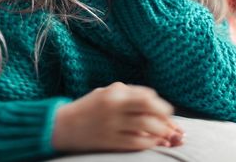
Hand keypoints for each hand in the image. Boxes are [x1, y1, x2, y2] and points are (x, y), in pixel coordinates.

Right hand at [52, 82, 183, 152]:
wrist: (64, 126)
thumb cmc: (90, 107)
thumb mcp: (107, 93)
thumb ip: (130, 95)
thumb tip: (157, 104)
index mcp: (115, 92)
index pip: (147, 96)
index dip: (161, 105)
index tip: (168, 112)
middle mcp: (114, 107)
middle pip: (149, 109)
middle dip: (165, 117)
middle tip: (172, 125)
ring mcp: (112, 125)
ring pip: (146, 127)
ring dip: (161, 132)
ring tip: (167, 135)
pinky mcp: (110, 141)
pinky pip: (136, 143)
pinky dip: (150, 143)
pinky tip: (155, 143)